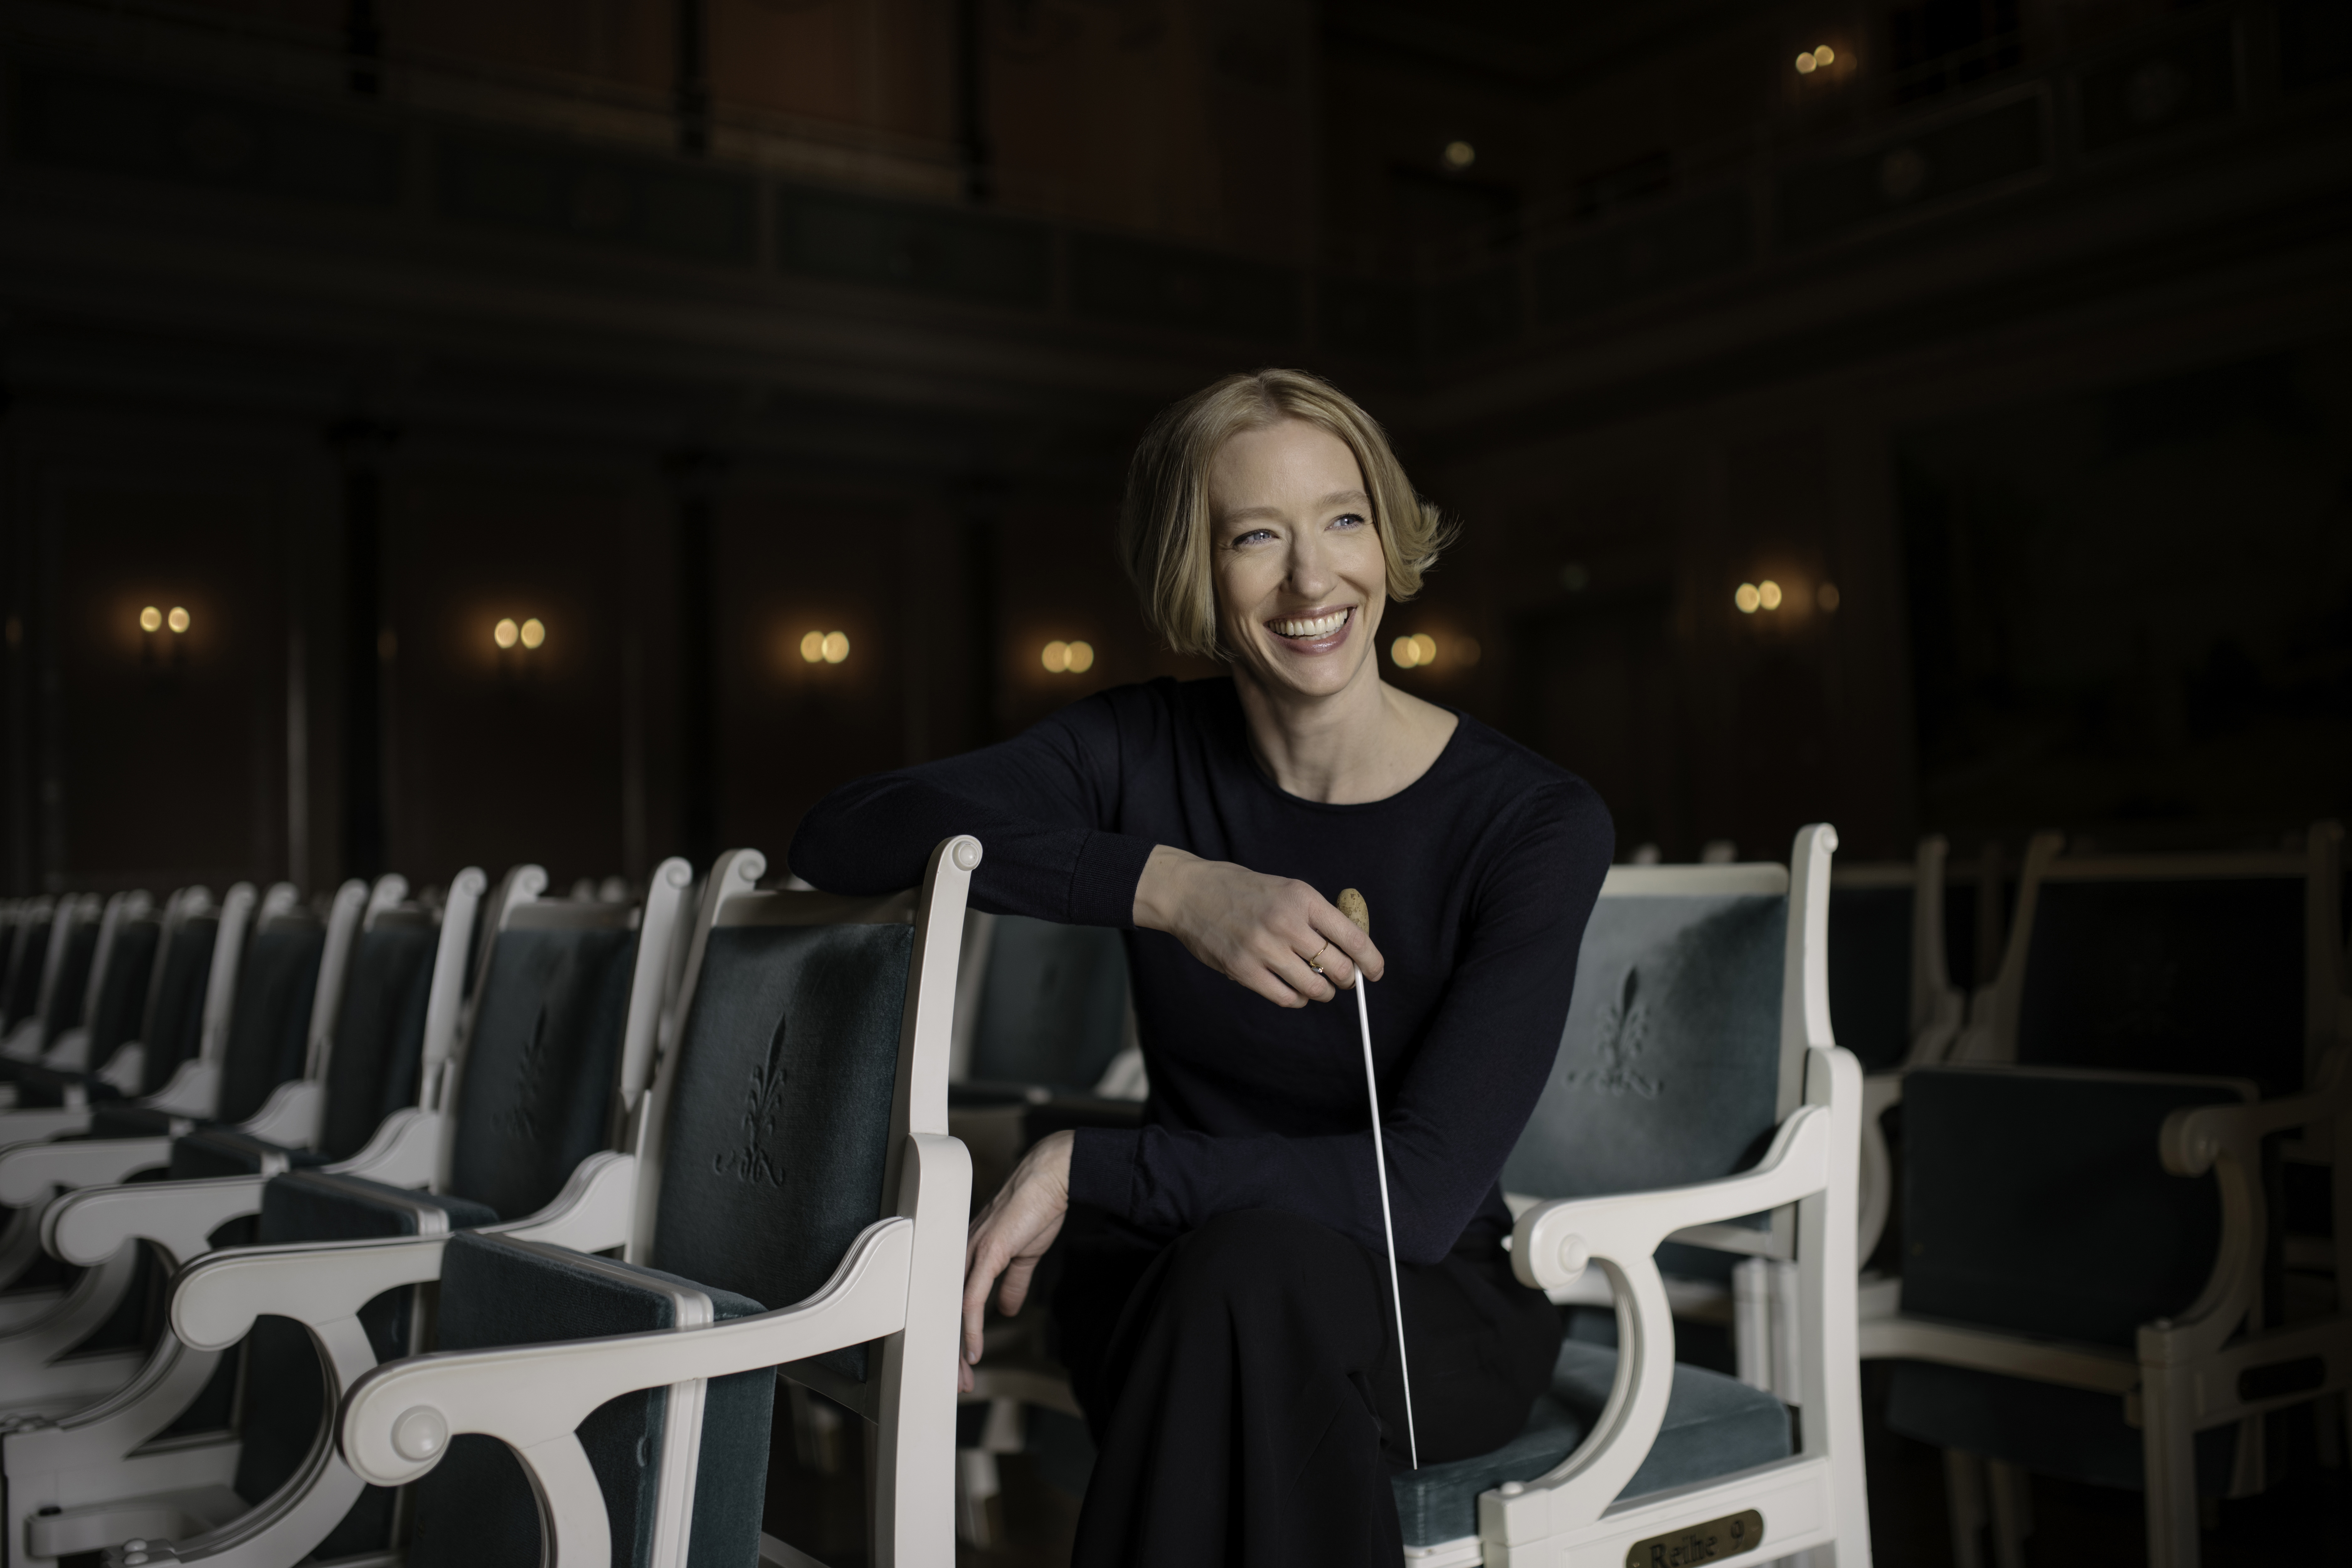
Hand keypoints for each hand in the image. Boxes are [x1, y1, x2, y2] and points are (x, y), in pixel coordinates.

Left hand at [961, 1129, 1074, 1393]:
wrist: (1052, 1178)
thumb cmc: (1037, 1208)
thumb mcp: (1024, 1255)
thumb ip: (1012, 1283)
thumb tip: (1007, 1310)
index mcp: (968, 1253)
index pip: (953, 1302)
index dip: (956, 1335)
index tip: (963, 1364)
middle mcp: (960, 1253)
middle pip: (945, 1310)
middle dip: (950, 1351)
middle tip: (958, 1382)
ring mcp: (971, 1251)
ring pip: (953, 1309)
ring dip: (957, 1348)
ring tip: (963, 1376)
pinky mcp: (987, 1252)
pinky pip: (972, 1298)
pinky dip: (970, 1327)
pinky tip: (973, 1350)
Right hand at [1131, 845, 1385, 1007]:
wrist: (1191, 893)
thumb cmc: (1242, 891)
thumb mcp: (1286, 889)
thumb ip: (1317, 915)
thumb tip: (1351, 949)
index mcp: (1302, 897)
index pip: (1352, 936)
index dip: (1371, 960)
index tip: (1375, 971)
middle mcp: (1286, 922)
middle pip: (1337, 967)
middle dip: (1347, 979)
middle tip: (1344, 979)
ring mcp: (1264, 948)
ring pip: (1314, 988)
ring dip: (1322, 992)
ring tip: (1317, 986)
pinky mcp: (1244, 970)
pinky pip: (1285, 998)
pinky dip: (1296, 999)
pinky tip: (1293, 990)